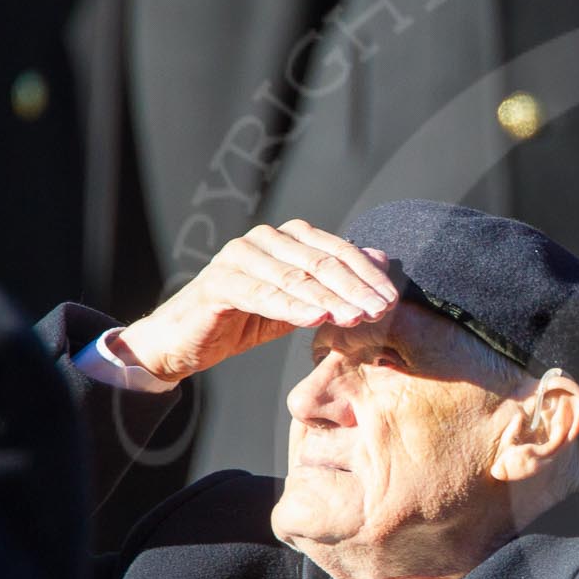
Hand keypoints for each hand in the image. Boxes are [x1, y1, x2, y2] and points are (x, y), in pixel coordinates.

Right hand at [115, 220, 397, 382]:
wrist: (186, 340)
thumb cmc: (244, 319)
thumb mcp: (298, 303)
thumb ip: (334, 282)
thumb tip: (382, 257)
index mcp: (286, 238)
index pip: (337, 251)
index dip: (367, 275)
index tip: (392, 300)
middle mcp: (263, 239)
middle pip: (320, 261)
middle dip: (355, 288)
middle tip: (381, 310)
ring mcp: (238, 256)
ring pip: (295, 278)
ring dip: (330, 300)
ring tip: (357, 319)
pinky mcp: (219, 281)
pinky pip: (262, 294)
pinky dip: (291, 307)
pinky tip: (316, 319)